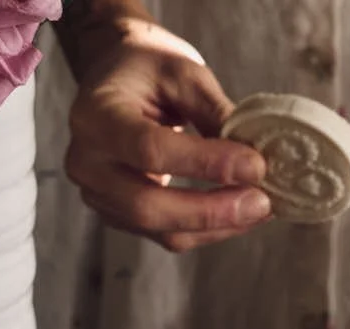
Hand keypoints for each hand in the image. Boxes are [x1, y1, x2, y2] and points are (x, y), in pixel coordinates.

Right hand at [64, 19, 270, 252]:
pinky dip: (207, 230)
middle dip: (211, 210)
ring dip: (216, 226)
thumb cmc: (147, 71)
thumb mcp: (183, 74)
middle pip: (148, 206)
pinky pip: (166, 236)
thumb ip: (214, 115)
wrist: (114, 82)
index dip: (205, 164)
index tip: (254, 166)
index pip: (149, 150)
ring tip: (259, 209)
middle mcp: (87, 164)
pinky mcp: (118, 217)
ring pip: (161, 230)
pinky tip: (238, 215)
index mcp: (96, 117)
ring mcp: (99, 196)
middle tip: (261, 203)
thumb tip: (255, 162)